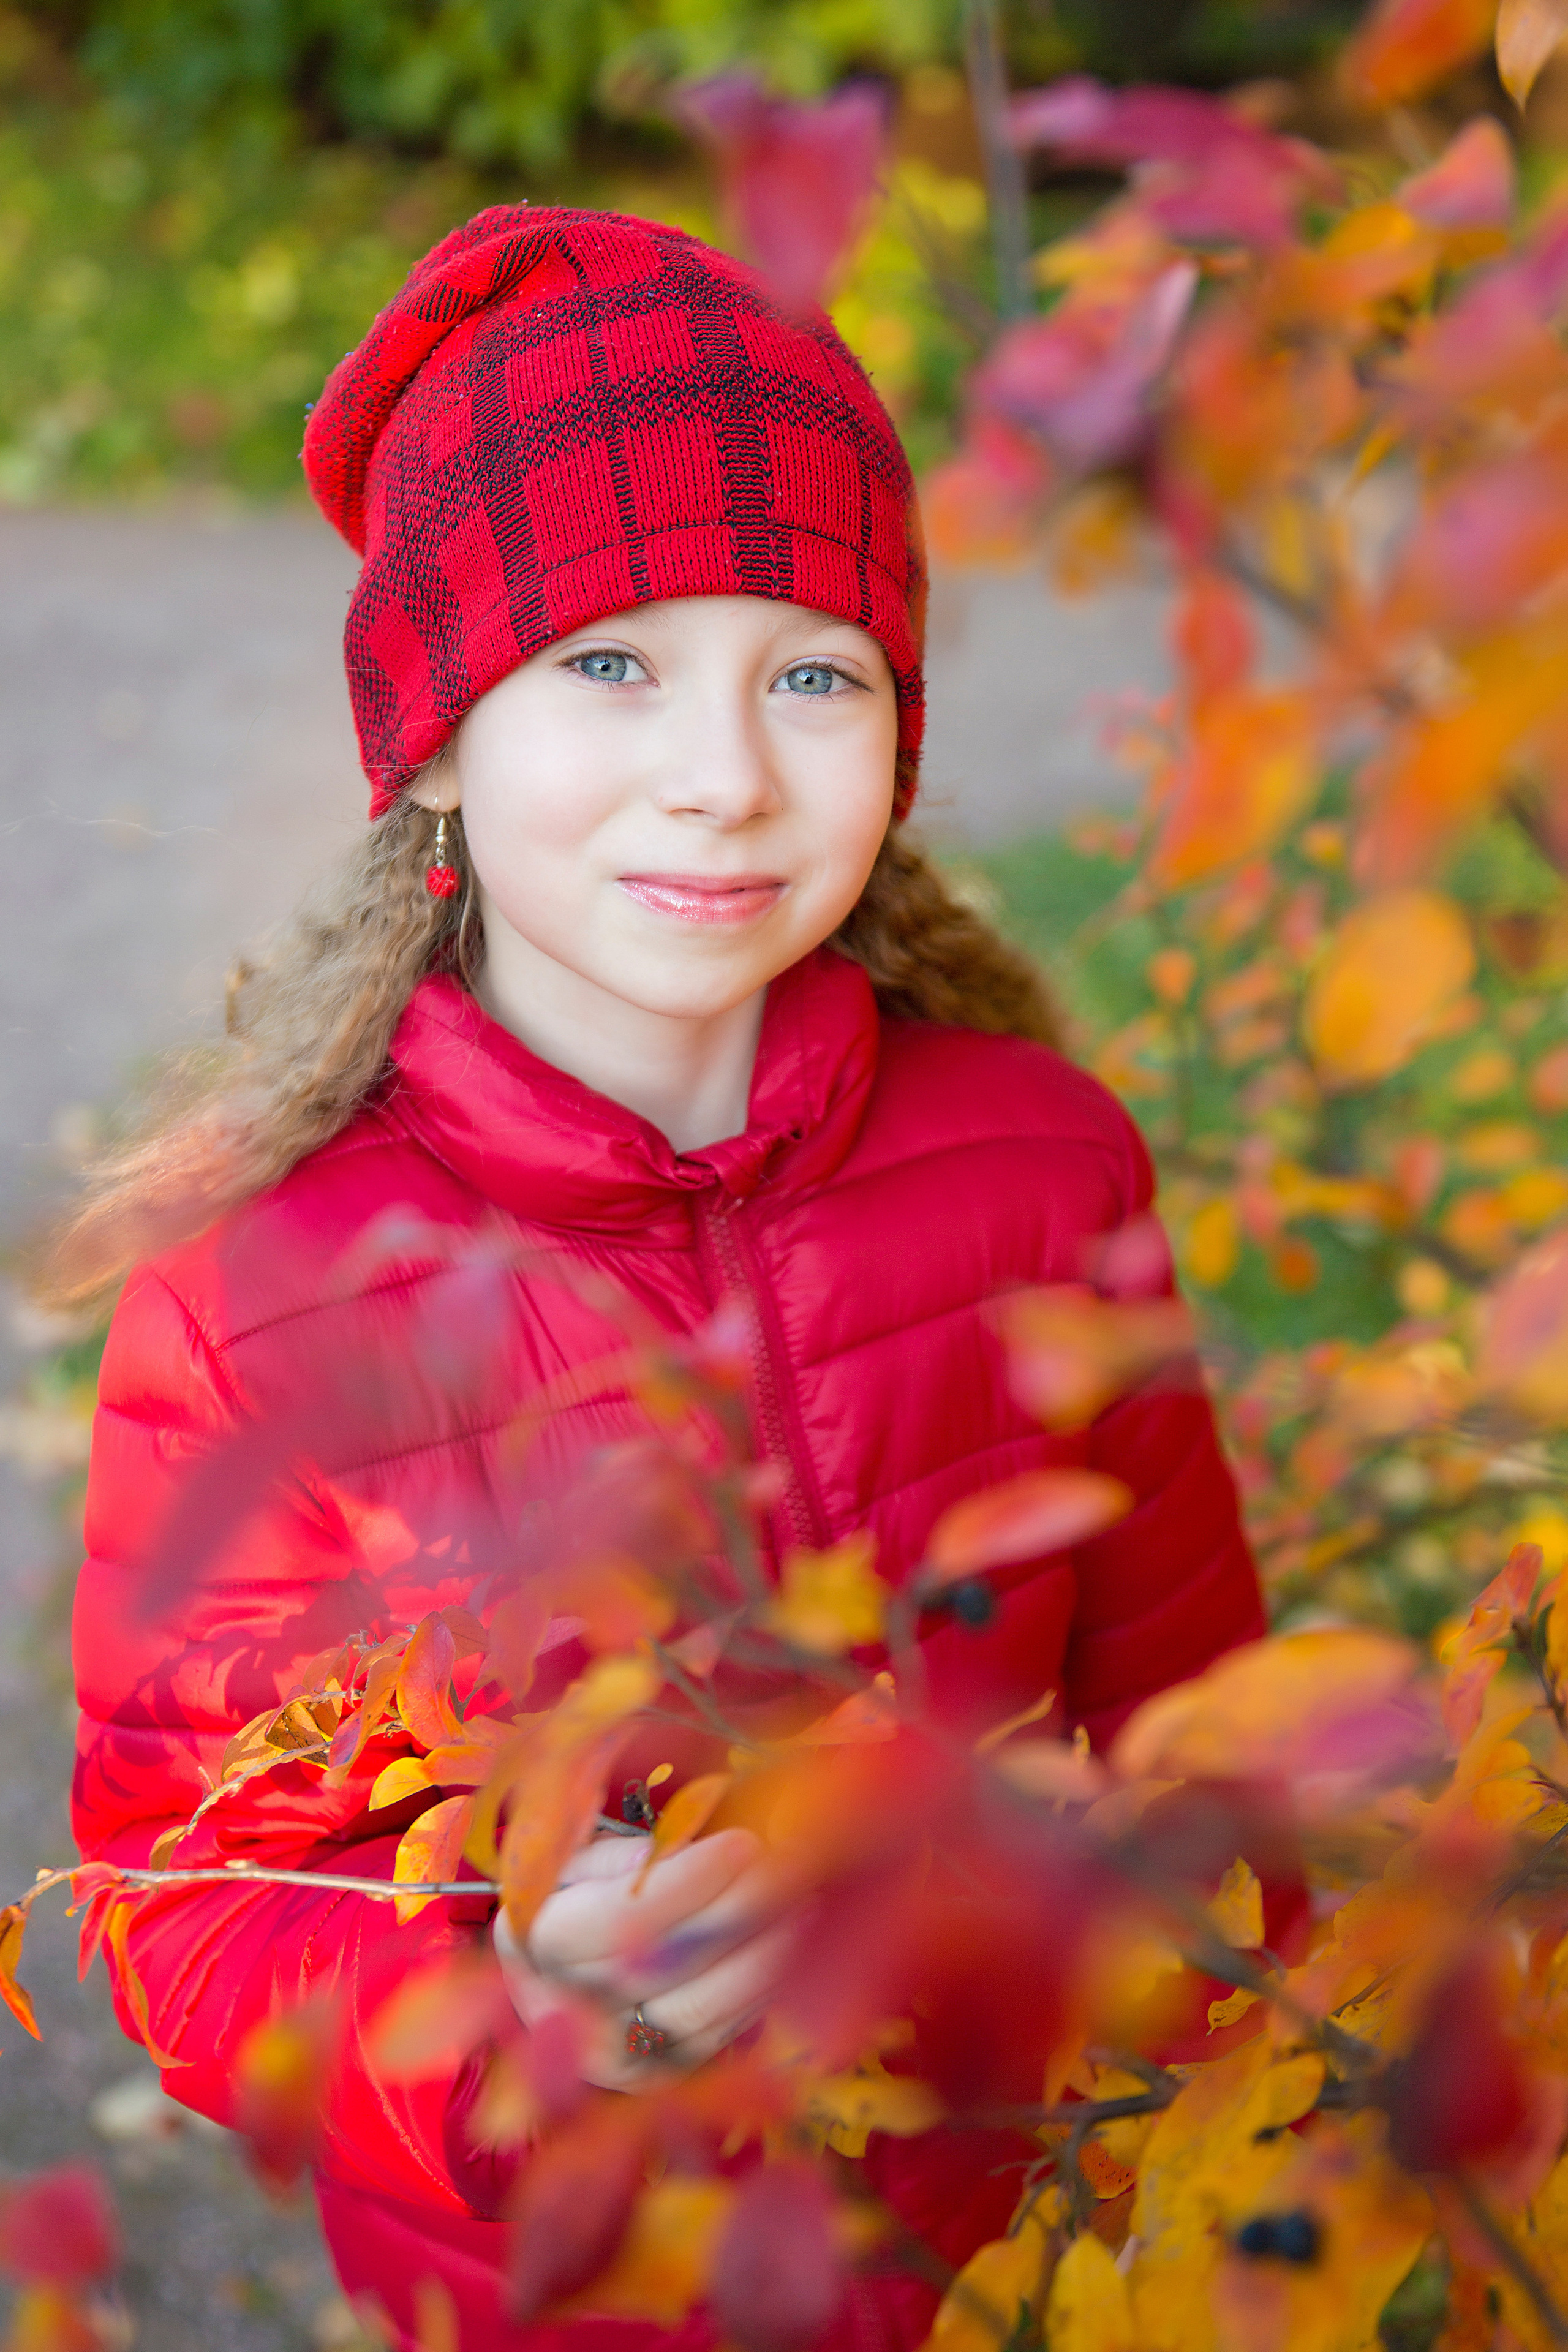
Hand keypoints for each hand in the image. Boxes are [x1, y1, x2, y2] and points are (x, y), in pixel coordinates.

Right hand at [493, 1827, 791, 2088]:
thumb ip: (623, 1858)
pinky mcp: (651, 2079)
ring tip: (806, 1904)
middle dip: (741, 1912)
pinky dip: (758, 1992)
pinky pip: (715, 2038)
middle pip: (667, 1965)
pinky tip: (791, 1948)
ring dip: (763, 1956)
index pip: (623, 1917)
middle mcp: (561, 2011)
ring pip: (698, 2011)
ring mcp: (607, 2056)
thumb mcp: (577, 1858)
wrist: (555, 1976)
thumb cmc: (573, 1896)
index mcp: (532, 1940)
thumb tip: (687, 1853)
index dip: (690, 1881)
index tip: (746, 1842)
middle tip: (794, 1866)